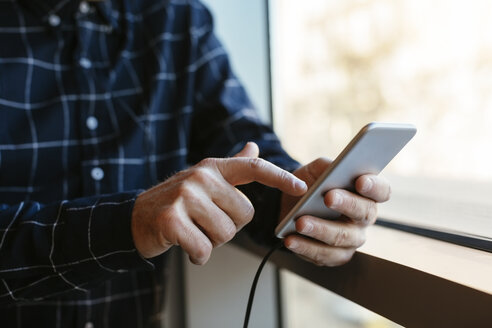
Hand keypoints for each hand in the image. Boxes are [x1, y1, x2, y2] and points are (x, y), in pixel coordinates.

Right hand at [131, 142, 307, 263]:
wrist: (137, 218)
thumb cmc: (177, 202)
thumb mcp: (204, 180)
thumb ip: (233, 167)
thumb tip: (253, 147)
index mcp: (213, 168)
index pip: (253, 167)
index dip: (279, 177)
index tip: (301, 187)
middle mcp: (201, 177)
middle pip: (244, 214)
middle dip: (230, 228)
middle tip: (206, 224)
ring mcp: (185, 197)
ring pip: (226, 234)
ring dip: (212, 242)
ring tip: (194, 232)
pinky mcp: (171, 219)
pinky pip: (204, 249)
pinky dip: (198, 255)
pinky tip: (186, 246)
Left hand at [279, 158, 390, 265]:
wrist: (290, 206)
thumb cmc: (310, 185)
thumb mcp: (315, 170)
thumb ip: (325, 167)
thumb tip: (330, 170)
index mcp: (366, 194)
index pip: (382, 191)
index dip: (374, 187)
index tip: (360, 181)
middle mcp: (364, 218)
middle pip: (364, 214)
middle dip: (347, 204)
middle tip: (328, 197)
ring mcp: (351, 239)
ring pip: (341, 237)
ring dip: (320, 230)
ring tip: (300, 222)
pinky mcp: (334, 256)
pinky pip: (323, 255)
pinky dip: (305, 247)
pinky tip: (291, 240)